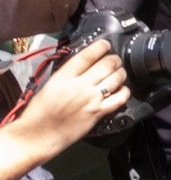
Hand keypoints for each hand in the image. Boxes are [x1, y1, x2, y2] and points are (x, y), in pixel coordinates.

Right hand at [16, 41, 128, 158]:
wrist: (37, 135)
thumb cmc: (38, 112)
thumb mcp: (48, 86)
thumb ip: (66, 75)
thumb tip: (81, 66)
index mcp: (63, 77)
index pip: (87, 56)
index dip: (100, 47)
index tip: (105, 44)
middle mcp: (79, 86)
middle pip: (106, 65)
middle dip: (114, 59)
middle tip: (115, 60)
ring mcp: (90, 99)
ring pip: (116, 79)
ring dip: (121, 73)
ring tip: (119, 72)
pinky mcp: (98, 113)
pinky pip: (119, 99)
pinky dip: (124, 92)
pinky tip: (123, 89)